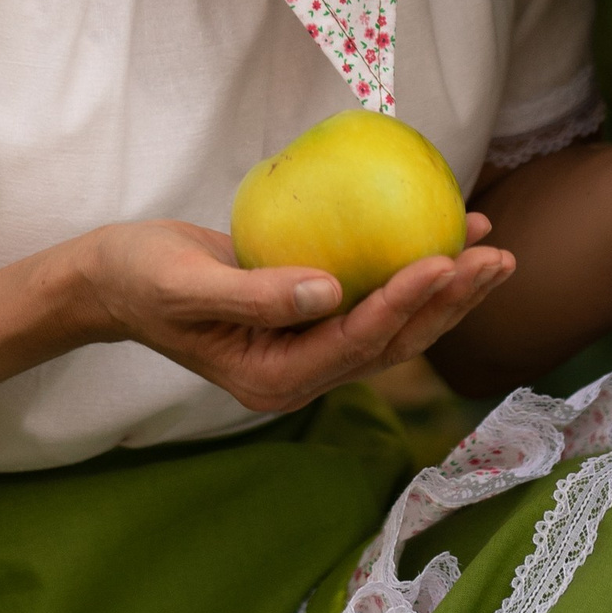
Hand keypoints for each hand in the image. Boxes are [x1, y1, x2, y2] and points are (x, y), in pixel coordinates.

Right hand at [72, 215, 515, 413]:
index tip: (445, 259)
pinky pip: (374, 299)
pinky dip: (411, 270)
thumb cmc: (139, 277)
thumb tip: (329, 292)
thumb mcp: (186, 285)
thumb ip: (256, 295)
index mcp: (273, 378)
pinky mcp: (311, 319)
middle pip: (393, 342)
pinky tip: (443, 234)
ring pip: (394, 325)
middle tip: (499, 257)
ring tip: (493, 247)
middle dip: (450, 302)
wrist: (112, 281)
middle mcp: (301, 373)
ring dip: (446, 289)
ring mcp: (308, 349)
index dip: (405, 303)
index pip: (356, 342)